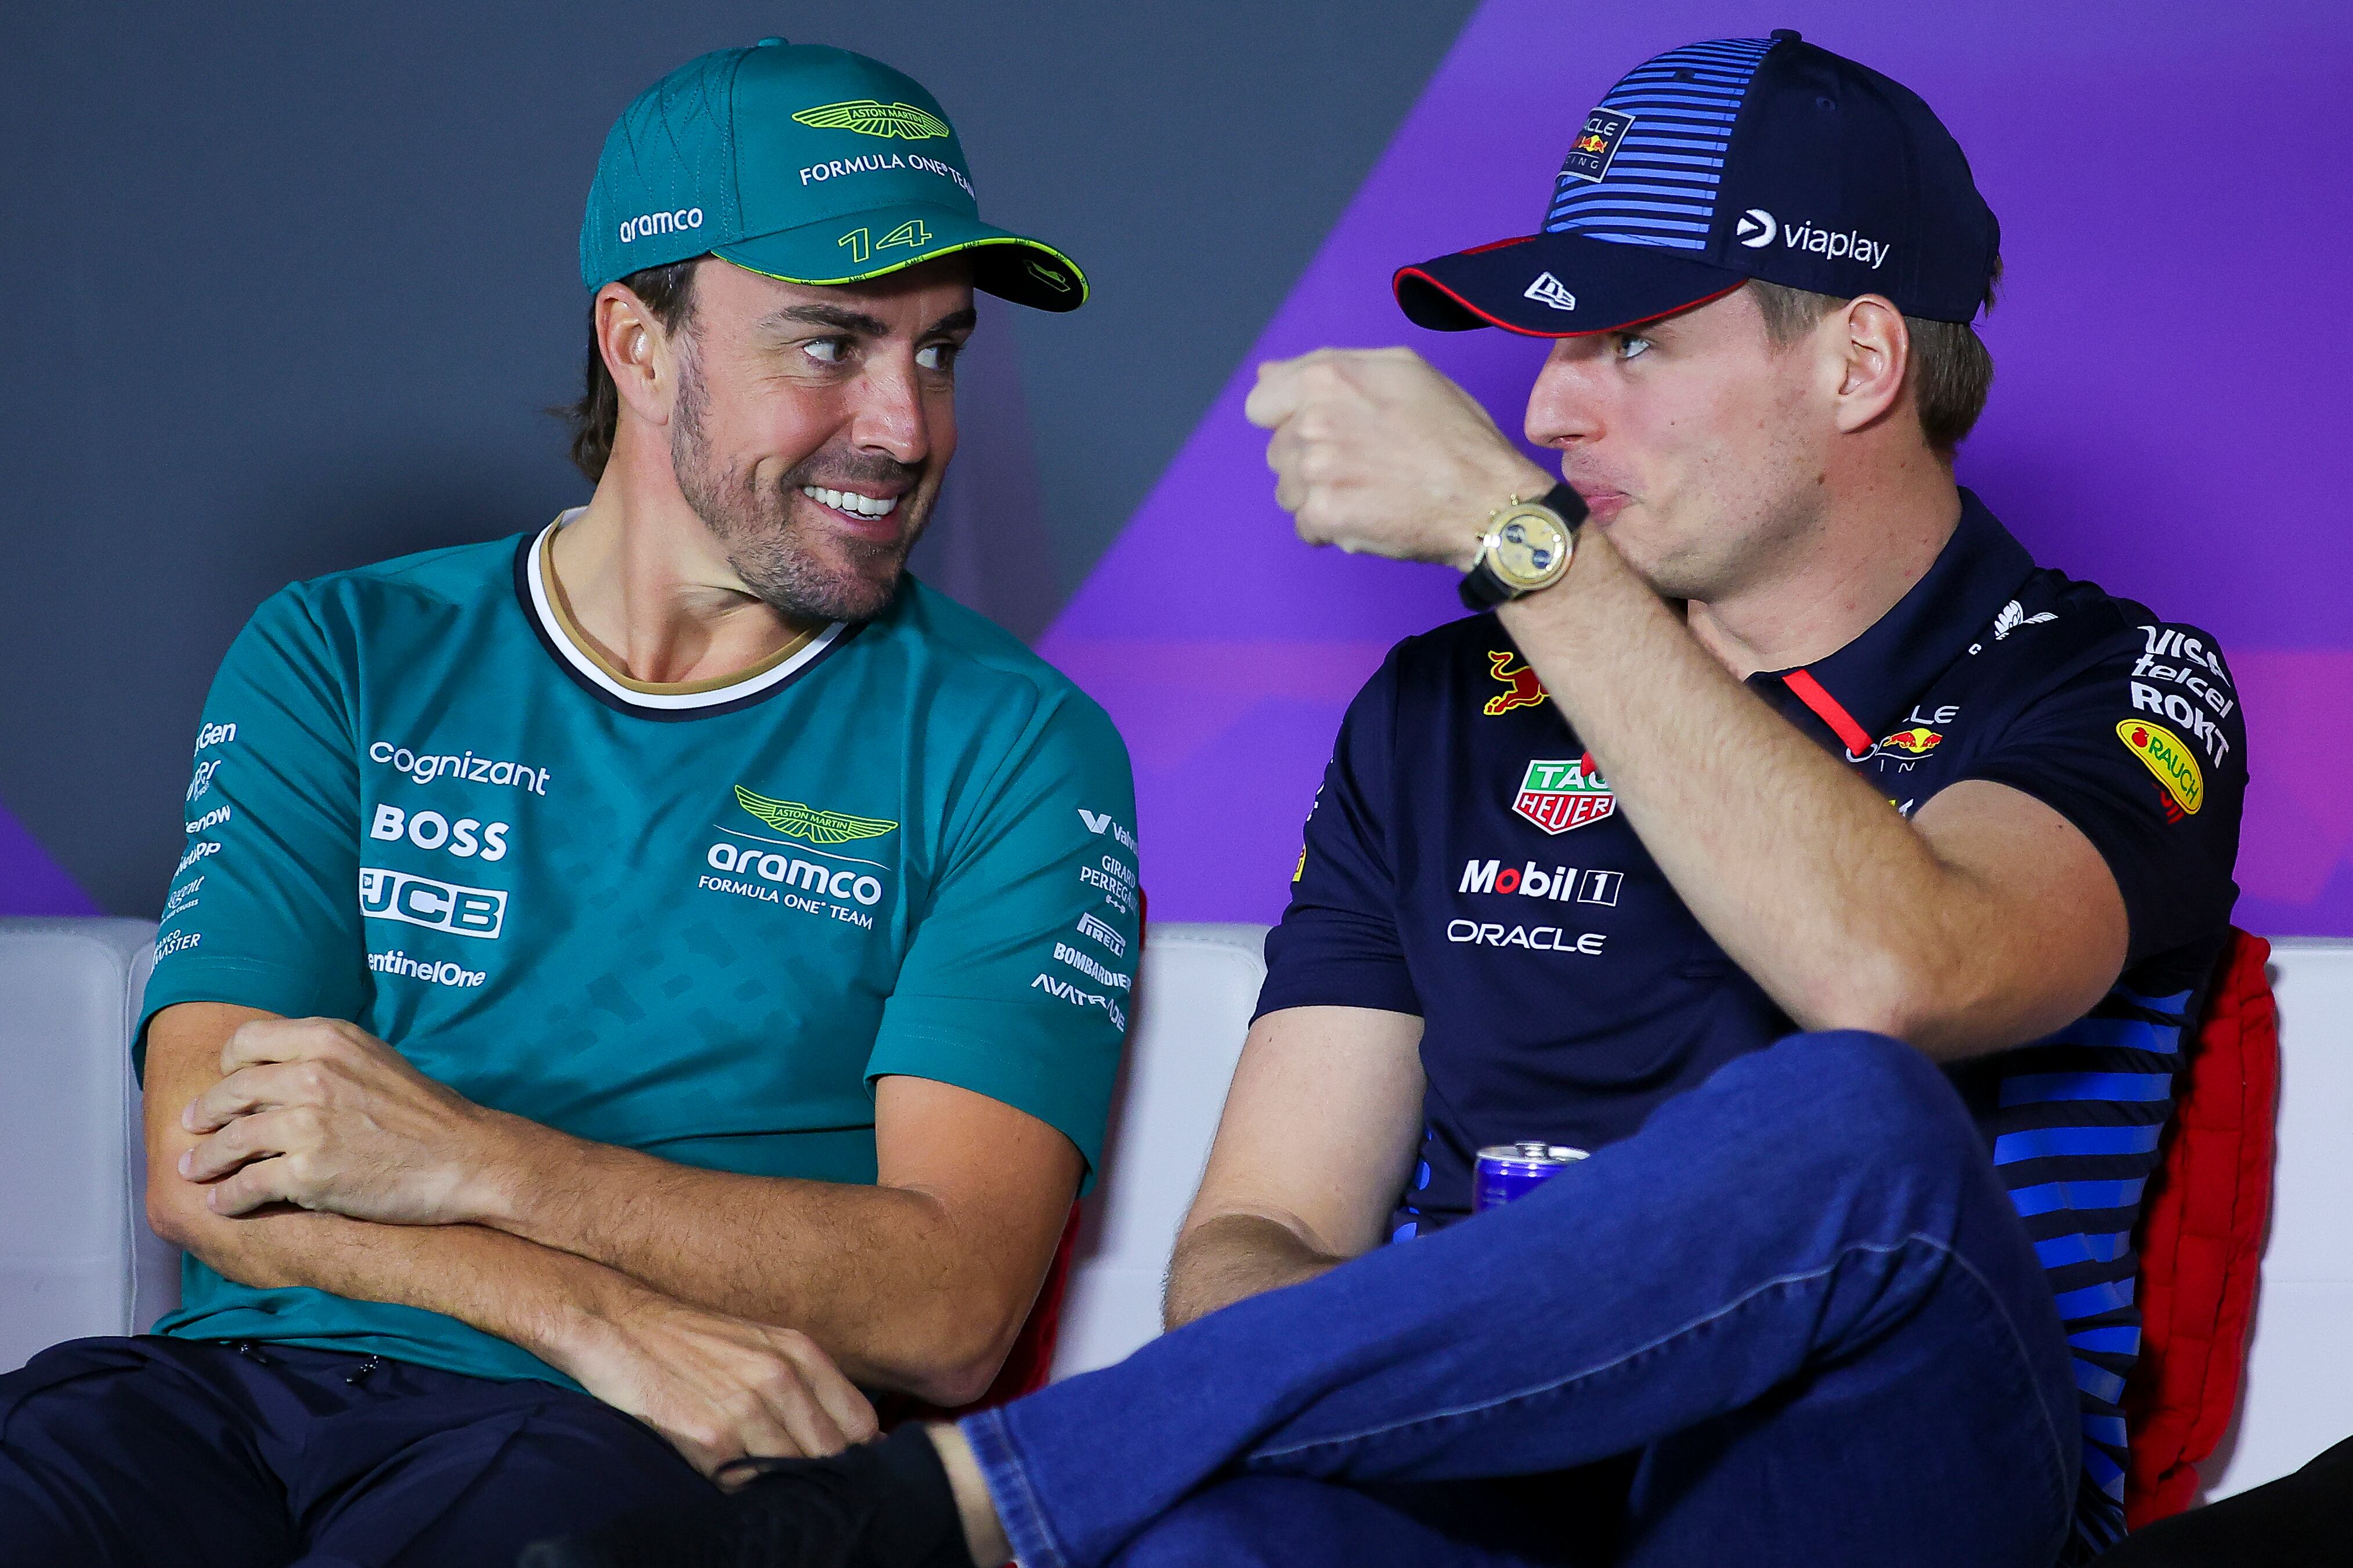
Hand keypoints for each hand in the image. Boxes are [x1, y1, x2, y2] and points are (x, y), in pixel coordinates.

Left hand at [179, 1016, 512, 1223]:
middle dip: (204, 1115)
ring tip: (195, 1170)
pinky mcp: (308, 1174)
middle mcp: (312, 1074)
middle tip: (194, 1128)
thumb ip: (325, 1056)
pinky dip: (226, 1198)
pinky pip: (246, 1186)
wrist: (465, 1158)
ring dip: (205, 1160)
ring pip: (229, 1141)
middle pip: (230, 1092)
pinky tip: (221, 1204)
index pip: (247, 1042)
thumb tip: (275, 1069)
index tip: (227, 1084)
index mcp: (328, 1039)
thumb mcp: (374, 1059)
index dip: (229, 1066)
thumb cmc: (424, 1113)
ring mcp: (308, 1125)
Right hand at [556, 1287, 879, 1476]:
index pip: (861, 1423)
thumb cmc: (690, 1339)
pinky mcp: (709, 1437)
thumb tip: (846, 1436)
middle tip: (795, 1477)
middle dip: (820, 1472)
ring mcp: (747, 1408)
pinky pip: (744, 1483)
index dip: (855, 1452)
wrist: (616, 1323)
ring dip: (777, 1481)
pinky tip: (718, 1466)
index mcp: (801, 1353)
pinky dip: (737, 1484)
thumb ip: (803, 1385)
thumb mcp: (761, 1344)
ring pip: (792, 1472)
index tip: (840, 1465)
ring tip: (752, 1469)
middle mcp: (781, 1378)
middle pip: (832, 1454)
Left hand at [1244, 347, 1551, 566]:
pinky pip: (1304, 526)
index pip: (1261, 403)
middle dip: (1309, 457)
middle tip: (1363, 462)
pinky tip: (1368, 515)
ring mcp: (1315, 471)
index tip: (1324, 429)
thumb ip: (1329, 365)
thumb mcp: (1402, 371)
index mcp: (1327, 378)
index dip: (1289, 417)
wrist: (1485, 498)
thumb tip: (1267, 373)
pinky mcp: (1324, 516)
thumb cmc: (1453, 432)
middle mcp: (1313, 420)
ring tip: (1367, 490)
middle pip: (1277, 449)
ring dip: (1318, 495)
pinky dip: (1331, 528)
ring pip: (1287, 490)